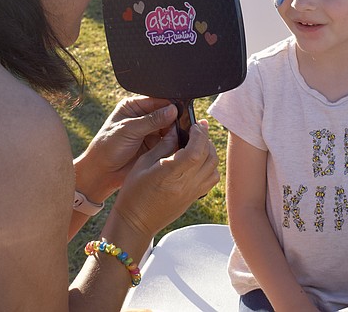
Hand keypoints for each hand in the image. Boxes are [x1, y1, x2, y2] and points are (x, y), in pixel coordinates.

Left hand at [75, 97, 177, 198]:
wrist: (102, 173)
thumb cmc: (108, 147)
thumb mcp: (129, 130)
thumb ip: (151, 120)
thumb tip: (172, 110)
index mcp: (134, 106)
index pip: (157, 100)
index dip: (169, 105)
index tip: (179, 111)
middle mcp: (143, 117)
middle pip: (166, 114)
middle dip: (174, 120)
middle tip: (181, 126)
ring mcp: (150, 132)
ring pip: (170, 129)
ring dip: (175, 133)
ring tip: (178, 137)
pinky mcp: (155, 147)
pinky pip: (169, 142)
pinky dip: (174, 144)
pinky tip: (177, 146)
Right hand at [111, 120, 219, 237]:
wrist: (136, 222)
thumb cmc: (134, 192)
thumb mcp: (143, 163)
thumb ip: (163, 145)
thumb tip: (176, 129)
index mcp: (170, 174)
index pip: (196, 151)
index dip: (200, 135)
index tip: (196, 125)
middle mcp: (185, 184)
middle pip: (209, 157)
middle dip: (206, 139)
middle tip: (198, 129)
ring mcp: (192, 193)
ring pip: (214, 167)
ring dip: (210, 151)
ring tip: (198, 143)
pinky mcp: (194, 198)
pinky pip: (211, 179)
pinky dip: (211, 166)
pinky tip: (199, 161)